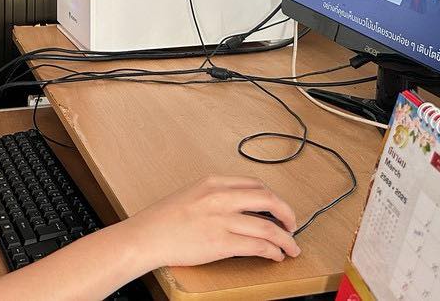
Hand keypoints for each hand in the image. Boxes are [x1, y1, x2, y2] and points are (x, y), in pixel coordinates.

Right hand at [122, 175, 300, 268]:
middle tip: (293, 225)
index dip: (273, 197)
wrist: (146, 236)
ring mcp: (222, 219)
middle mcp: (220, 197)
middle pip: (268, 199)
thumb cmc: (162, 219)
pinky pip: (258, 246)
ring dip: (285, 239)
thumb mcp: (190, 194)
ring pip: (268, 226)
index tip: (278, 208)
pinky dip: (273, 251)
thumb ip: (214, 196)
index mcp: (212, 182)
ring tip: (291, 247)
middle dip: (287, 213)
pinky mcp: (221, 243)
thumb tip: (238, 208)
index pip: (254, 184)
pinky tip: (275, 256)